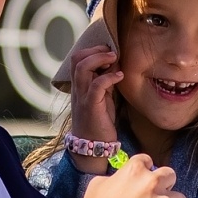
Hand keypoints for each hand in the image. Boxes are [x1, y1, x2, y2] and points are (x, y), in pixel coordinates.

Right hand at [53, 153, 185, 197]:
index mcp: (135, 170)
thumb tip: (122, 181)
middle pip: (170, 176)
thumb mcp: (99, 184)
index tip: (141, 181)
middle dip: (163, 185)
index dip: (144, 172)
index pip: (148, 161)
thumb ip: (117, 177)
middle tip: (153, 196)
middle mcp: (153, 183)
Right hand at [66, 42, 121, 174]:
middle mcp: (78, 89)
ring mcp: (82, 97)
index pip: (78, 58)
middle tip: (112, 52)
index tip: (109, 52)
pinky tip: (119, 76)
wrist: (92, 147)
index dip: (93, 50)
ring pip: (82, 68)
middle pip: (77, 58)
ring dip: (100, 58)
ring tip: (114, 59)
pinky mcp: (91, 106)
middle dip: (95, 50)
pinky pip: (96, 85)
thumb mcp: (103, 98)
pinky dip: (109, 77)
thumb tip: (115, 65)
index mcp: (80, 85)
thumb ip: (105, 82)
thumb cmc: (99, 122)